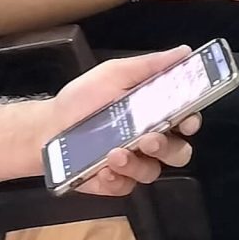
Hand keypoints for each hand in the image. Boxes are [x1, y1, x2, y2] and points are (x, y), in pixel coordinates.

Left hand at [40, 47, 201, 195]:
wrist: (46, 127)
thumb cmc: (81, 99)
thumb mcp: (113, 74)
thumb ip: (149, 66)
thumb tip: (183, 52)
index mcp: (155, 114)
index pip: (187, 121)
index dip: (192, 122)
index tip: (186, 121)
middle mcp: (150, 141)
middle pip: (179, 152)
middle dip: (168, 148)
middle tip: (149, 139)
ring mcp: (134, 164)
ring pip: (153, 172)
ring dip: (137, 164)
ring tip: (114, 153)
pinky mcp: (115, 182)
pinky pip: (126, 187)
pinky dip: (115, 179)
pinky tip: (102, 169)